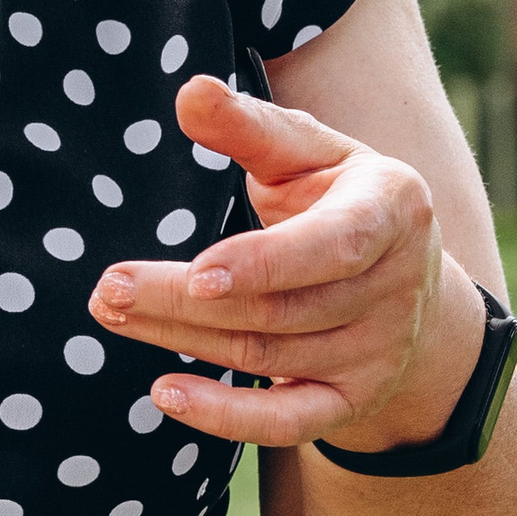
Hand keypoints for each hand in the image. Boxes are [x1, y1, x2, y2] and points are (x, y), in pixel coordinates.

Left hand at [87, 72, 485, 450]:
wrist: (408, 279)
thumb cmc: (337, 196)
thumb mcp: (308, 150)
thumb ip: (249, 126)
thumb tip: (189, 93)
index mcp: (392, 209)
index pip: (335, 245)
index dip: (267, 261)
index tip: (200, 271)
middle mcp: (395, 287)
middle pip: (279, 308)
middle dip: (185, 301)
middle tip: (109, 287)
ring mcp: (378, 352)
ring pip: (266, 356)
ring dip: (180, 339)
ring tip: (111, 312)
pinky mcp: (353, 400)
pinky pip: (290, 423)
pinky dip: (226, 417)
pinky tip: (166, 393)